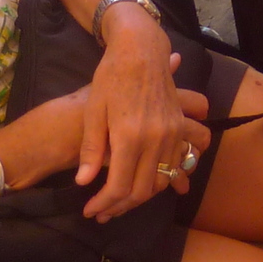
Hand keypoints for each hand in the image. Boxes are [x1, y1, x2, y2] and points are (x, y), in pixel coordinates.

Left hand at [73, 23, 210, 220]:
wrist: (142, 50)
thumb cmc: (111, 76)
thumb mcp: (94, 110)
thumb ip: (91, 149)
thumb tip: (84, 183)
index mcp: (130, 136)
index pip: (119, 186)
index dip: (104, 203)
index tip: (90, 210)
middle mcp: (155, 139)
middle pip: (142, 190)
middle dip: (121, 206)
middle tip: (103, 211)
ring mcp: (171, 134)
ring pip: (160, 181)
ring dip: (140, 197)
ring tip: (119, 202)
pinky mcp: (179, 128)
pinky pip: (173, 165)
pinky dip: (159, 180)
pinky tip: (142, 182)